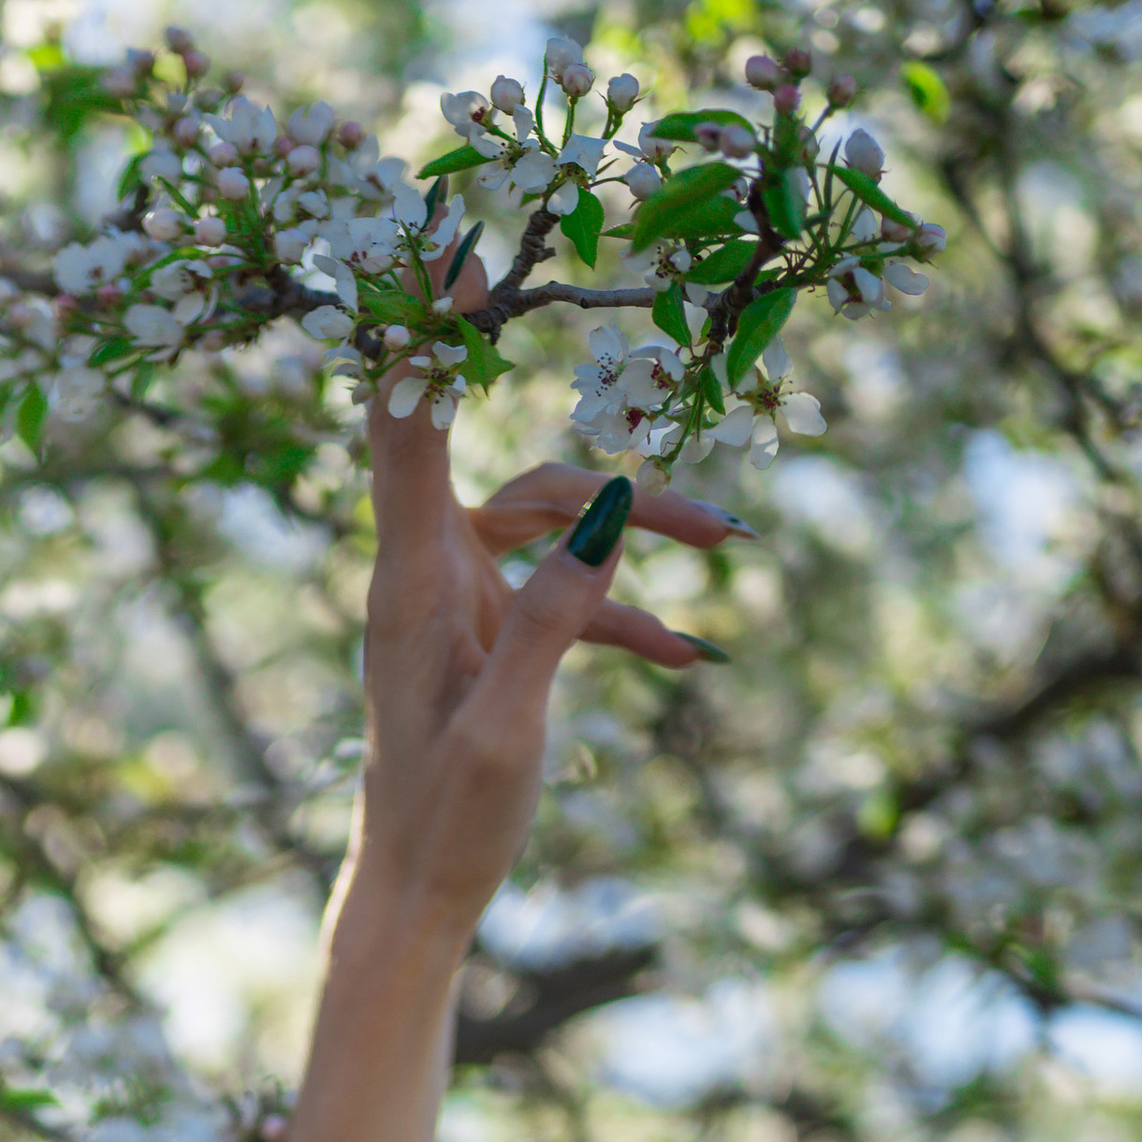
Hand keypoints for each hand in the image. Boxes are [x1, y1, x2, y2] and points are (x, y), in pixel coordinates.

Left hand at [338, 254, 747, 961]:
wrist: (417, 897)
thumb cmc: (444, 819)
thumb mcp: (506, 726)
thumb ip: (553, 619)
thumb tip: (612, 511)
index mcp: (410, 583)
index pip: (409, 427)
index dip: (428, 333)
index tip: (455, 244)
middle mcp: (426, 576)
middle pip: (520, 475)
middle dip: (614, 470)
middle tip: (695, 441)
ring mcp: (458, 605)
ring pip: (558, 528)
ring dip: (641, 535)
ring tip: (732, 542)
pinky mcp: (489, 640)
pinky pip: (565, 596)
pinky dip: (623, 613)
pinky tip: (690, 652)